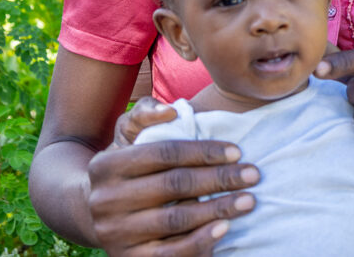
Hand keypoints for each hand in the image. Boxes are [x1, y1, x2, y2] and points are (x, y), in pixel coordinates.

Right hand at [86, 97, 258, 255]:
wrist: (100, 216)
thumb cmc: (129, 170)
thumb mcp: (128, 137)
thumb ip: (145, 114)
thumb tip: (170, 112)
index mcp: (106, 165)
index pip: (164, 153)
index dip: (204, 151)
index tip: (237, 152)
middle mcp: (105, 200)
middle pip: (174, 185)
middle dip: (219, 178)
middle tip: (252, 175)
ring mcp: (114, 233)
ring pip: (175, 219)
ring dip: (217, 209)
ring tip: (247, 201)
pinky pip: (169, 254)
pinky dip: (200, 241)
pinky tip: (224, 228)